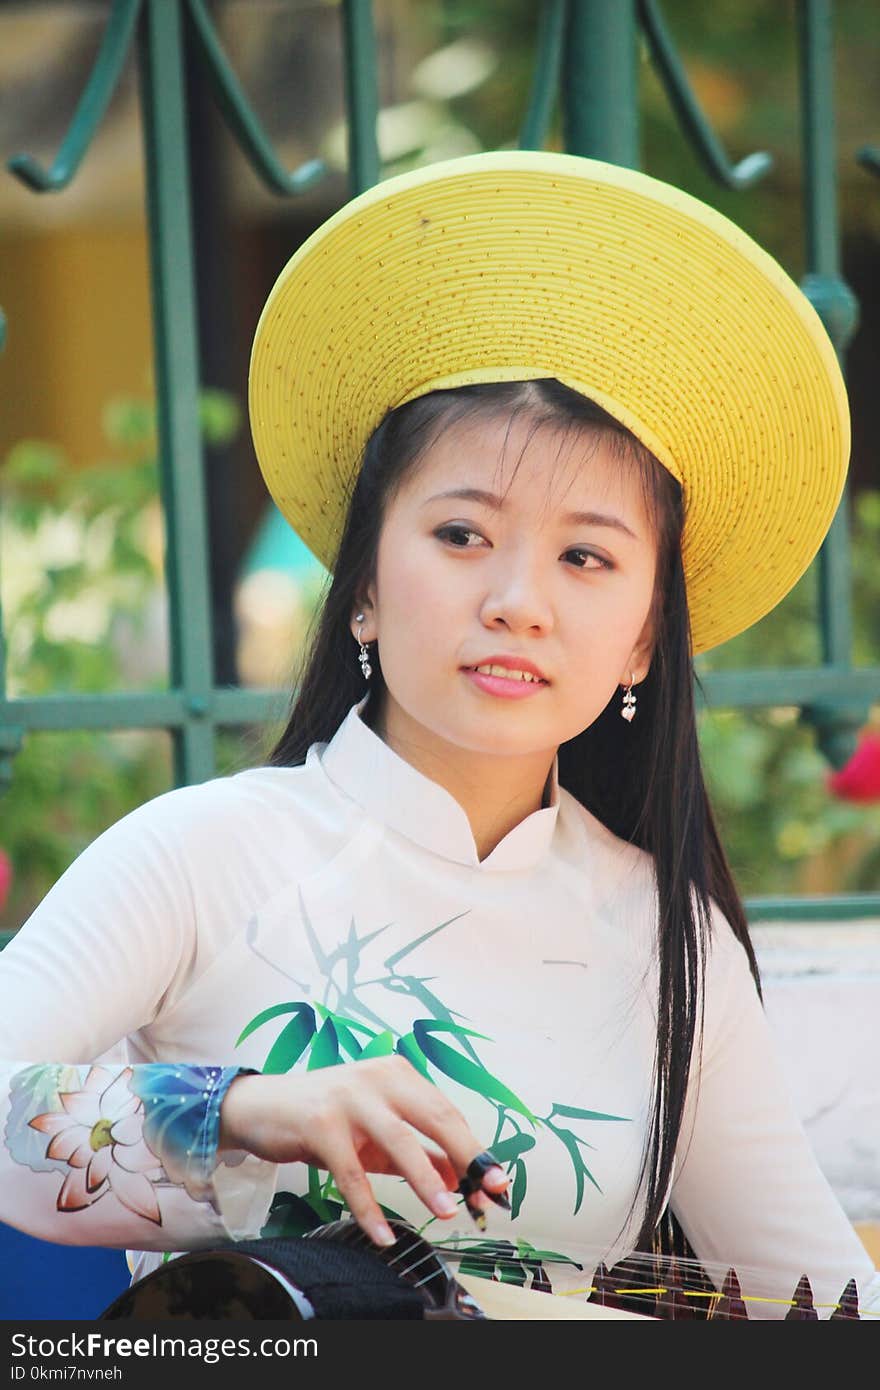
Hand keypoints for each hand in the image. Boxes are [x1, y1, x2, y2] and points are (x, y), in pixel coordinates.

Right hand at [218, 1055, 509, 1246]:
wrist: (262, 1107)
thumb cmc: (326, 1118)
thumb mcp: (378, 1133)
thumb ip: (419, 1152)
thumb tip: (460, 1179)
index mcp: (398, 1075)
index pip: (447, 1113)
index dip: (474, 1150)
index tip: (495, 1182)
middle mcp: (378, 1078)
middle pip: (434, 1117)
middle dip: (467, 1156)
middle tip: (486, 1192)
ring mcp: (348, 1097)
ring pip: (398, 1140)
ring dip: (426, 1180)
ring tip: (446, 1212)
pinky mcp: (320, 1122)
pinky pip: (352, 1172)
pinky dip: (369, 1207)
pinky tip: (384, 1234)